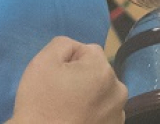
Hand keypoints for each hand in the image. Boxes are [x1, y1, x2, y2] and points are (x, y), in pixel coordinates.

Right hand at [8, 36, 126, 123]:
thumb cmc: (40, 103)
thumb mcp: (43, 62)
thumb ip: (63, 43)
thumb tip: (76, 49)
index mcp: (103, 70)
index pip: (87, 50)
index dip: (68, 61)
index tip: (57, 78)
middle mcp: (118, 90)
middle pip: (97, 70)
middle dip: (82, 76)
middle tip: (62, 93)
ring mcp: (119, 112)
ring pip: (102, 90)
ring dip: (90, 94)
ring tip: (70, 108)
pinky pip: (104, 109)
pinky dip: (94, 111)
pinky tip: (79, 118)